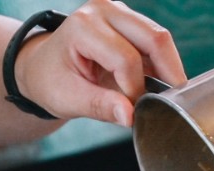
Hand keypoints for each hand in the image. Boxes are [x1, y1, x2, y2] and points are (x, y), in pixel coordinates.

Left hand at [15, 0, 186, 126]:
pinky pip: (157, 42)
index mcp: (83, 26)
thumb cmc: (51, 82)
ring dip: (168, 69)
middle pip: (154, 39)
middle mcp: (104, 11)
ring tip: (163, 95)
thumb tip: (130, 116)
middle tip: (169, 103)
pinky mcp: (130, 22)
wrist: (43, 68)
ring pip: (161, 38)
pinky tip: (157, 84)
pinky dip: (162, 65)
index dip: (135, 89)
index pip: (125, 59)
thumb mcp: (68, 99)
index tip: (131, 111)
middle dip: (167, 74)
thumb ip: (100, 106)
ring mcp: (119, 13)